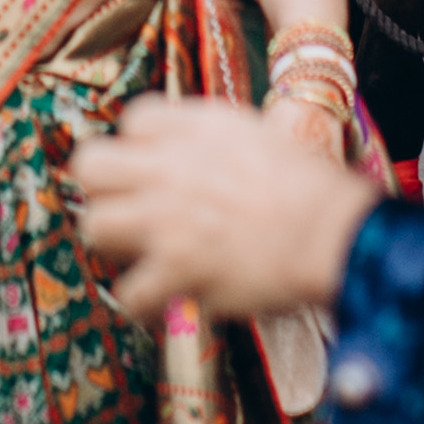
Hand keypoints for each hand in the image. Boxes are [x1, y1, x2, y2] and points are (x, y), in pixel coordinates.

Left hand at [74, 92, 379, 320]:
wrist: (333, 233)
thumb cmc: (311, 188)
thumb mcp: (263, 136)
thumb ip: (220, 139)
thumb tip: (201, 151)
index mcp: (198, 128)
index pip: (133, 120)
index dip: (140, 146)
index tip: (155, 168)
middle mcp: (171, 168)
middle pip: (90, 166)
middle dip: (102, 190)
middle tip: (127, 209)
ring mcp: (168, 220)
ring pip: (95, 227)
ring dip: (114, 246)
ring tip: (140, 256)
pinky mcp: (177, 269)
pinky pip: (129, 293)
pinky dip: (142, 303)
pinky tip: (160, 302)